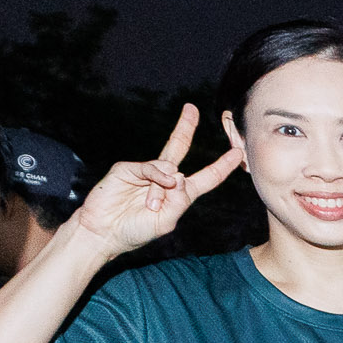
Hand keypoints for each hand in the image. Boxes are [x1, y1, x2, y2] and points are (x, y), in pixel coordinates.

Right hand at [72, 104, 244, 251]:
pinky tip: (153, 193)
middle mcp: (164, 179)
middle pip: (179, 147)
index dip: (222, 165)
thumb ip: (179, 201)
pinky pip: (151, 168)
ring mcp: (146, 172)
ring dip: (161, 190)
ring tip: (150, 207)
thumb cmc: (135, 231)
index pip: (206, 177)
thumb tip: (180, 175)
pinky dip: (156, 178)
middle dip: (185, 127)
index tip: (238, 152)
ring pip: (167, 168)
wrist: (104, 233)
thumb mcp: (166, 221)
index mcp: (179, 194)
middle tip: (191, 109)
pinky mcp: (128, 169)